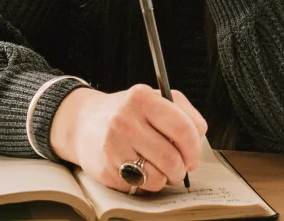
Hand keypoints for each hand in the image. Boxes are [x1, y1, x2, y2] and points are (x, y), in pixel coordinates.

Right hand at [49, 84, 207, 192]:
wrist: (83, 122)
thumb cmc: (126, 112)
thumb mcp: (153, 98)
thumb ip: (183, 110)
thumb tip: (200, 133)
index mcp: (141, 98)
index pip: (182, 128)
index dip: (194, 147)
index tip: (194, 155)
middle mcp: (125, 120)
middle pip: (171, 157)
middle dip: (182, 168)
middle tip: (180, 167)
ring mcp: (113, 146)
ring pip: (157, 176)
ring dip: (166, 178)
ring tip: (161, 169)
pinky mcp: (106, 168)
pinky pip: (140, 185)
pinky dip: (147, 183)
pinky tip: (141, 171)